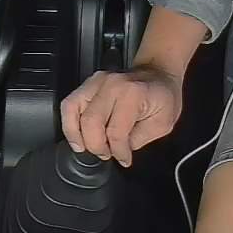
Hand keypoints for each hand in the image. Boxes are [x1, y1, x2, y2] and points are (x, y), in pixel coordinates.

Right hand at [59, 65, 183, 166]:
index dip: (118, 151)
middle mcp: (111, 84)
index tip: (123, 159)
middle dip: (96, 146)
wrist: (159, 74)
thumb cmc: (163, 97)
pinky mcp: (88, 83)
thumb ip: (137, 140)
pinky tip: (77, 136)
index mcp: (133, 93)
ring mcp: (97, 81)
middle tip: (106, 154)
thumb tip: (117, 151)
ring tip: (86, 148)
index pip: (116, 131)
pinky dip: (69, 123)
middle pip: (90, 122)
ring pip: (72, 110)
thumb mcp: (161, 124)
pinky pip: (69, 104)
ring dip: (76, 135)